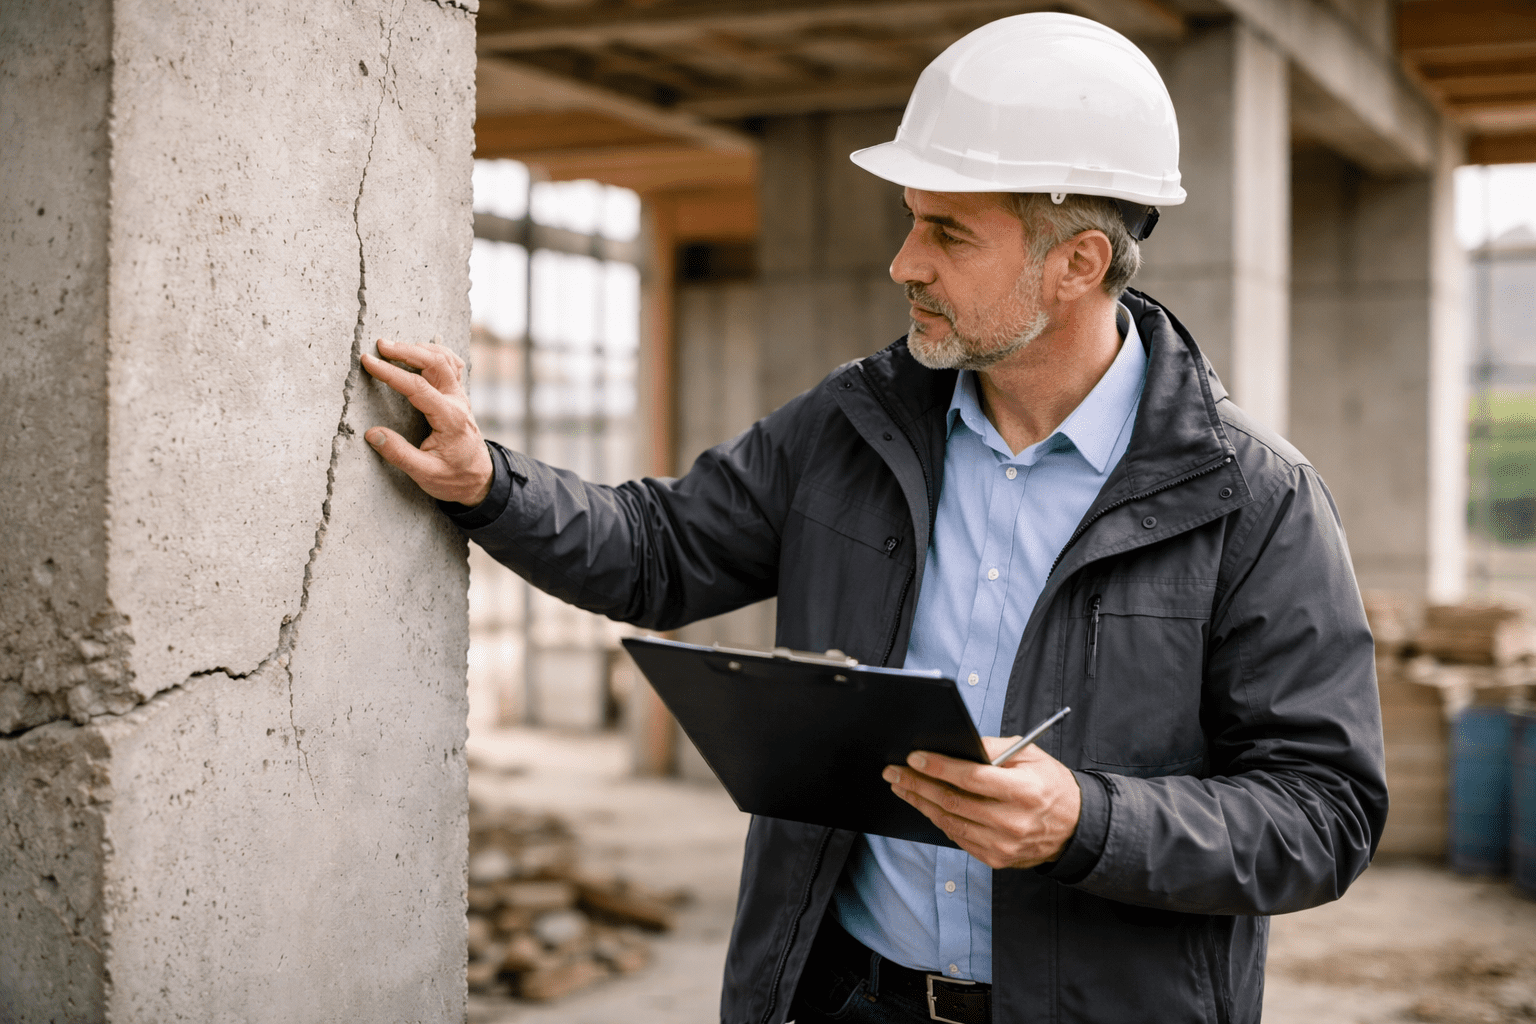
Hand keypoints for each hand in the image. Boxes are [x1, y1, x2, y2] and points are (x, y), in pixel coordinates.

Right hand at [360, 337, 493, 505]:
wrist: (480, 478)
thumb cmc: (454, 477)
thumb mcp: (426, 474)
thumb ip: (399, 455)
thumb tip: (373, 434)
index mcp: (450, 419)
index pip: (418, 387)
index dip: (391, 373)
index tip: (369, 362)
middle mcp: (458, 402)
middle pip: (435, 363)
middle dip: (406, 351)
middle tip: (380, 346)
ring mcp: (460, 397)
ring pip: (445, 360)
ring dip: (419, 349)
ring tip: (393, 347)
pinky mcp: (458, 396)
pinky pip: (452, 366)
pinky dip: (436, 352)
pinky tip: (422, 348)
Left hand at [883, 737, 1081, 868]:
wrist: (1074, 827)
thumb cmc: (1049, 784)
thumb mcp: (1030, 755)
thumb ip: (994, 749)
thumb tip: (957, 745)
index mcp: (1024, 791)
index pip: (971, 778)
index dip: (939, 767)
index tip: (914, 758)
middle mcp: (1012, 821)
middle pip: (953, 802)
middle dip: (918, 784)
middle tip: (894, 772)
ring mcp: (1003, 844)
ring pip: (950, 822)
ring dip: (920, 803)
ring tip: (901, 787)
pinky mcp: (996, 858)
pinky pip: (957, 837)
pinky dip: (938, 819)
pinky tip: (924, 805)